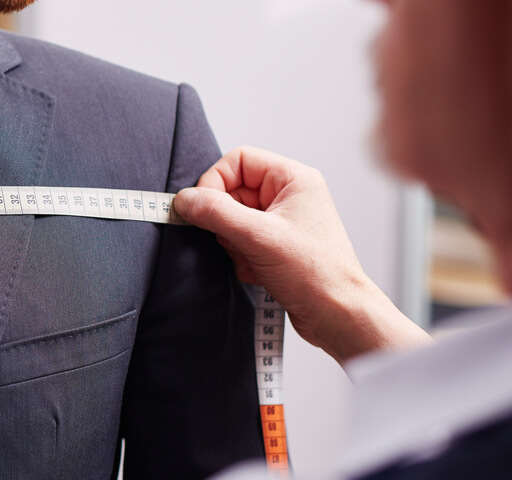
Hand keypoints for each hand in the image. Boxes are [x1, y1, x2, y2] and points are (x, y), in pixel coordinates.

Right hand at [174, 146, 431, 363]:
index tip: (203, 208)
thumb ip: (216, 212)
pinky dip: (241, 258)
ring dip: (232, 243)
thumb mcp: (258, 237)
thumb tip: (184, 199)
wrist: (338, 316)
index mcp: (293, 179)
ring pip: (232, 219)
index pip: (238, 160)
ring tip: (253, 260)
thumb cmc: (316, 273)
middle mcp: (288, 195)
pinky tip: (258, 272)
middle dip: (225, 221)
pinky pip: (240, 240)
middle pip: (231, 191)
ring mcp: (281, 221)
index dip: (214, 181)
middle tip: (236, 241)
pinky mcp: (276, 245)